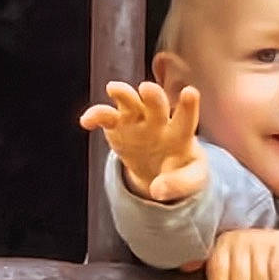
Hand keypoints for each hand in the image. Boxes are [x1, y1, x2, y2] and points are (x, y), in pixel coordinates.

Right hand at [80, 81, 207, 201]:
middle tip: (147, 88)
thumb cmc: (181, 169)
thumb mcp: (192, 180)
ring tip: (113, 88)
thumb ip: (179, 184)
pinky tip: (86, 121)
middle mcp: (159, 121)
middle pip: (156, 104)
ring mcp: (136, 121)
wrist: (160, 171)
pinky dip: (95, 115)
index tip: (190, 92)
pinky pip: (105, 117)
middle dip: (152, 96)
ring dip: (122, 94)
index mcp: (180, 133)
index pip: (186, 118)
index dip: (188, 106)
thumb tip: (156, 191)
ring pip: (129, 102)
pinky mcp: (116, 126)